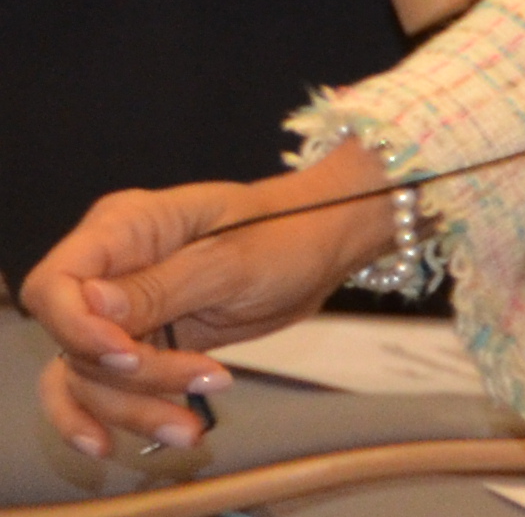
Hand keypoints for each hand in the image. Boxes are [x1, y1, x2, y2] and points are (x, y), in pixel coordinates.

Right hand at [22, 145, 385, 459]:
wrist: (323, 244)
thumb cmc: (287, 230)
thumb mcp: (231, 259)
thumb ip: (160, 285)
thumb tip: (90, 305)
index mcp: (123, 228)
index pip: (55, 284)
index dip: (77, 328)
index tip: (129, 356)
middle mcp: (108, 269)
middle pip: (73, 343)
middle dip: (129, 378)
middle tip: (201, 380)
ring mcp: (120, 311)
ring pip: (88, 377)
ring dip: (132, 410)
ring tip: (191, 428)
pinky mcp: (140, 344)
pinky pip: (106, 389)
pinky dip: (120, 416)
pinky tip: (130, 443)